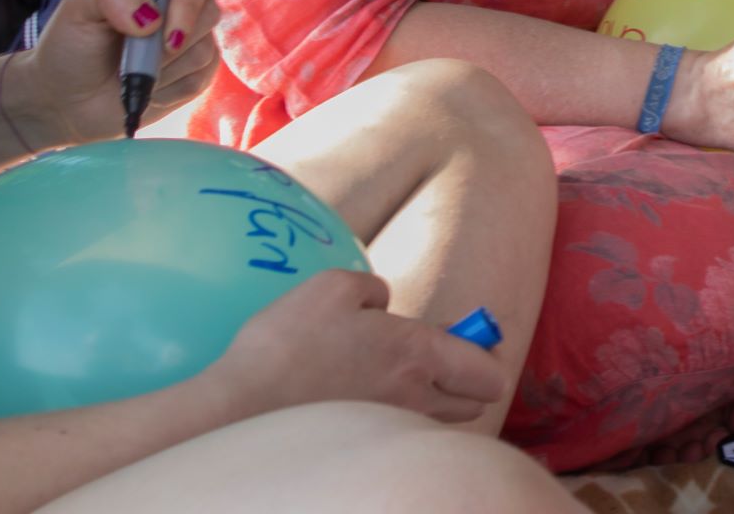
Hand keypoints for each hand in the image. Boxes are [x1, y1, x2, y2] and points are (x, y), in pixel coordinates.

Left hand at [6, 0, 222, 146]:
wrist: (68, 101)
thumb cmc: (71, 46)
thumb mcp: (78, 7)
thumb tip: (153, 18)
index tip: (158, 25)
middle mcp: (180, 5)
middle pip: (208, 8)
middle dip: (170, 40)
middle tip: (138, 56)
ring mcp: (191, 40)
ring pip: (205, 48)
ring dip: (163, 68)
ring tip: (131, 72)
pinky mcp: (196, 74)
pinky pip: (201, 79)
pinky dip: (169, 90)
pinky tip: (146, 88)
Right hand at [202, 269, 506, 424]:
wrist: (244, 407)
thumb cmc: (289, 342)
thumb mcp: (332, 286)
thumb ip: (373, 289)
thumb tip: (384, 303)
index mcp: (417, 354)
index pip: (489, 374)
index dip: (485, 352)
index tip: (464, 336)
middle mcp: (415, 398)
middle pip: (475, 403)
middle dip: (467, 378)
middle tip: (434, 355)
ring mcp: (392, 428)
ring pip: (441, 422)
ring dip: (437, 400)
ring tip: (400, 378)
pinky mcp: (367, 446)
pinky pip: (406, 434)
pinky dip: (404, 418)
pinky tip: (368, 401)